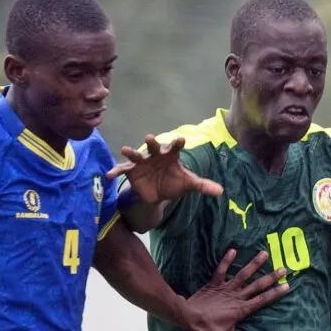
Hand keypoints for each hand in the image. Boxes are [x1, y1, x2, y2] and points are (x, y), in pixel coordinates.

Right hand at [107, 135, 222, 203]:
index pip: (176, 147)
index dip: (178, 143)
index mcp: (171, 155)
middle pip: (154, 147)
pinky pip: (122, 170)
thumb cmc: (174, 182)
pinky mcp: (131, 171)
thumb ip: (203, 185)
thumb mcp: (189, 184)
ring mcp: (142, 162)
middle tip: (150, 138)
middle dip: (152, 143)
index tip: (181, 140)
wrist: (158, 192)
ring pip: (136, 155)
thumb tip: (222, 192)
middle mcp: (155, 155)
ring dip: (131, 152)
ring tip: (125, 150)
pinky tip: (108, 175)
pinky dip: (115, 172)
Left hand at [184, 249, 289, 330]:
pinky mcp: (214, 283)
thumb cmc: (207, 330)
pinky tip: (233, 250)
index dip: (275, 293)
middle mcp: (236, 296)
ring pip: (242, 274)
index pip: (262, 300)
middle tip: (283, 268)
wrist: (187, 317)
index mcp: (241, 309)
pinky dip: (226, 260)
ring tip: (264, 253)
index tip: (287, 286)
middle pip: (257, 285)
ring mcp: (226, 288)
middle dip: (271, 277)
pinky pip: (221, 270)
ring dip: (254, 264)